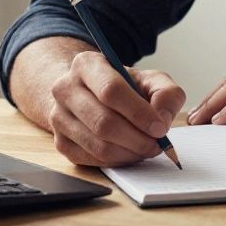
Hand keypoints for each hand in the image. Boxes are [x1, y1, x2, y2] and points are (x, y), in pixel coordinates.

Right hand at [48, 50, 186, 166]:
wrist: (92, 95)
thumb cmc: (124, 87)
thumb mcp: (150, 79)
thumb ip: (166, 93)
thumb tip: (162, 118)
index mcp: (86, 64)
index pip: (110, 91)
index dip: (139, 113)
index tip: (160, 127)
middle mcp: (65, 89)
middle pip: (103, 122)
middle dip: (137, 138)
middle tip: (157, 144)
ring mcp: (59, 117)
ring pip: (98, 145)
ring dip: (129, 152)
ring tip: (146, 148)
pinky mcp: (60, 142)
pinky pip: (92, 159)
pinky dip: (117, 161)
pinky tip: (129, 152)